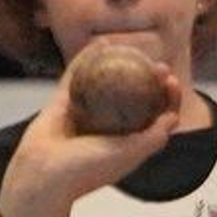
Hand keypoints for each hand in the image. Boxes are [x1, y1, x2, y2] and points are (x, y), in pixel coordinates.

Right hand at [0, 63, 183, 216]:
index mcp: (127, 143)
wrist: (43, 174)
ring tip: (135, 50)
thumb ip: (153, 138)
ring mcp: (86, 113)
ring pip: (107, 84)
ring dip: (123, 66)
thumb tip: (173, 116)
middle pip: (136, 99)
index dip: (167, 100)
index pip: (155, 119)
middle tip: (159, 65)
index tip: (171, 83)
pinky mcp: (64, 102)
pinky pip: (77, 75)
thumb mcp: (128, 155)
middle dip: (151, 81)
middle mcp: (108, 128)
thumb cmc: (88, 170)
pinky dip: (89, 58)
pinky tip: (102, 43)